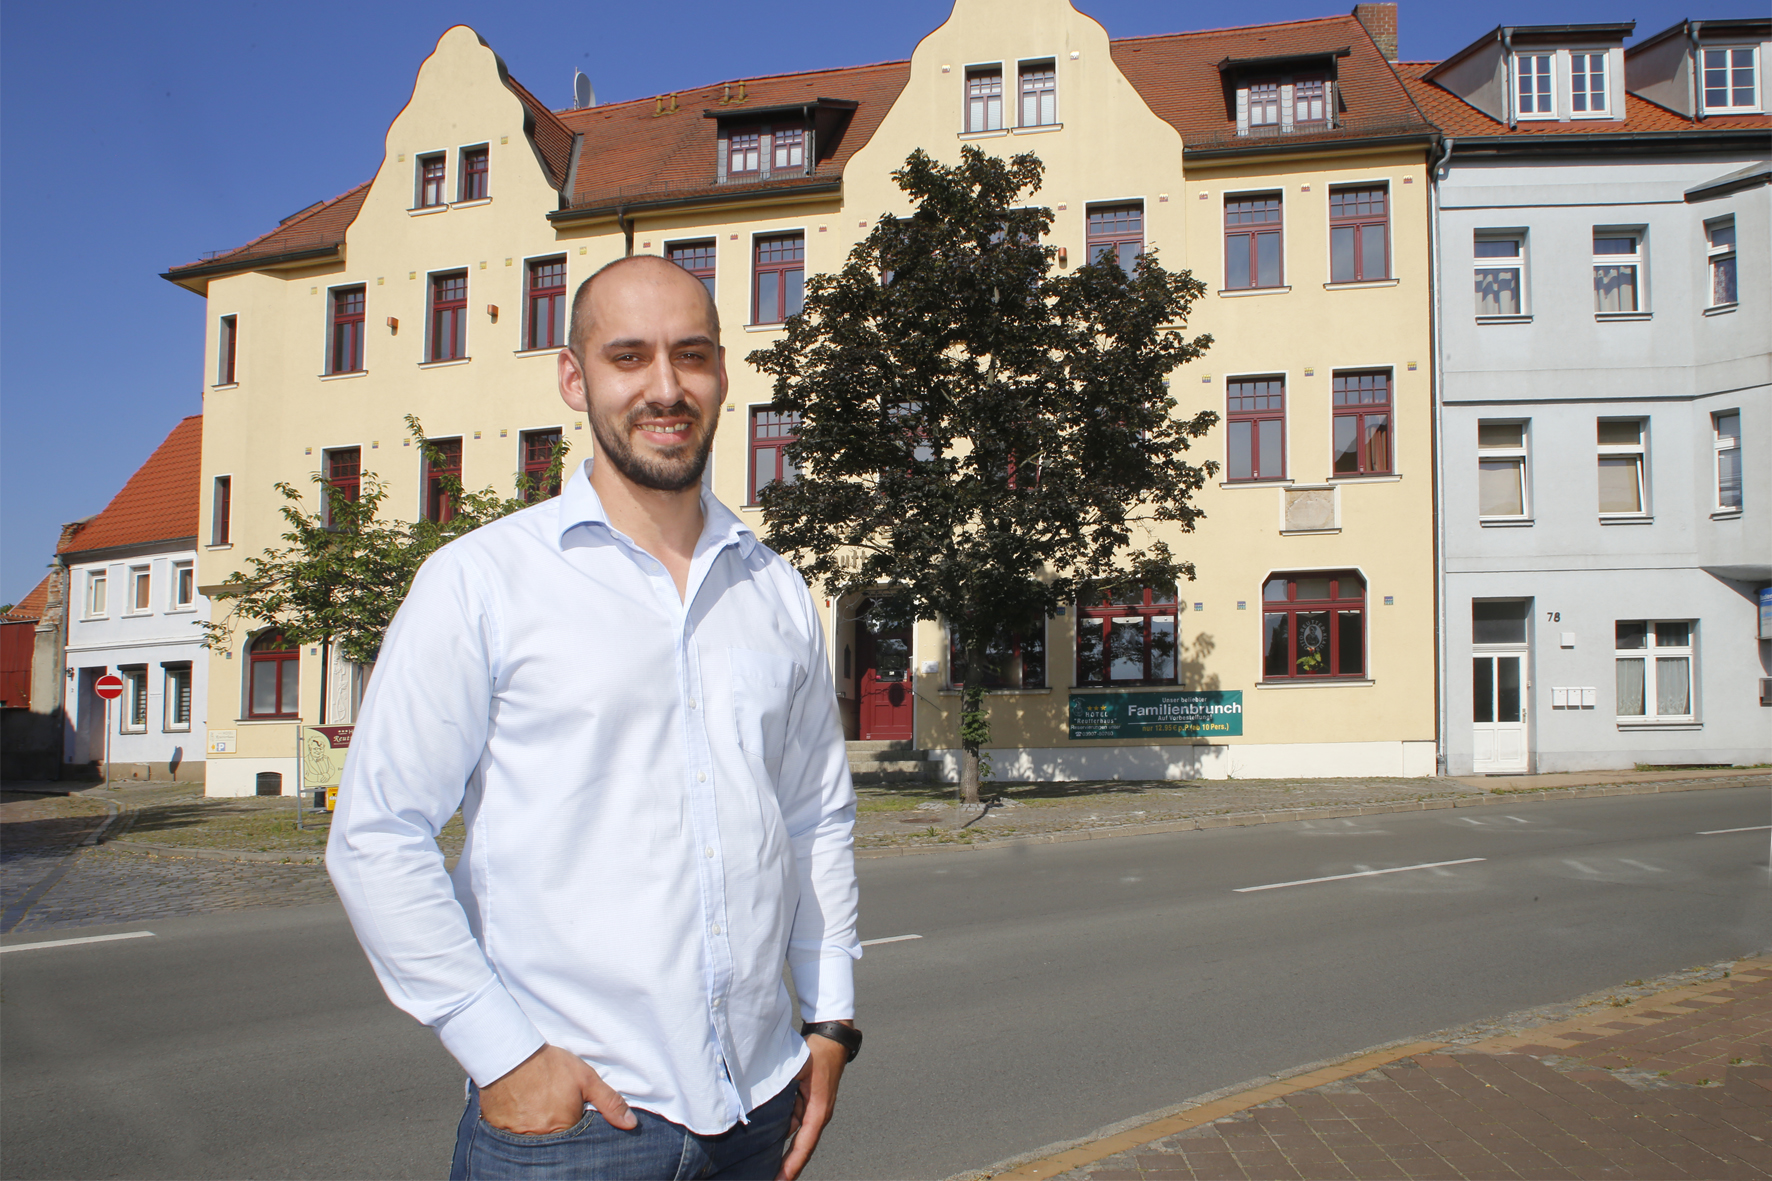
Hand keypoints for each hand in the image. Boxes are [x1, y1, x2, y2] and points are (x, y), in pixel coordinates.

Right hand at [477, 1044, 636, 1134]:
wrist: (511, 1053)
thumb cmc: (550, 1066)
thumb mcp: (586, 1079)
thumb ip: (609, 1102)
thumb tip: (631, 1124)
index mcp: (563, 1128)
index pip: (576, 1146)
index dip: (576, 1133)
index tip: (572, 1119)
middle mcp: (539, 1138)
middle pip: (554, 1145)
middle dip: (557, 1133)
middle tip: (552, 1113)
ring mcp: (517, 1137)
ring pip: (534, 1143)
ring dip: (538, 1131)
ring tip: (538, 1111)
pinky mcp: (499, 1131)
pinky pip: (512, 1139)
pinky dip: (519, 1130)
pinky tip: (522, 1113)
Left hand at [777, 1024, 849, 1180]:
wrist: (833, 1037)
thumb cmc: (819, 1051)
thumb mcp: (798, 1067)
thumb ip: (781, 1086)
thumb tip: (761, 1099)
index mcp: (818, 1110)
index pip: (804, 1144)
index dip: (792, 1165)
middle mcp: (818, 1114)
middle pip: (801, 1147)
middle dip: (786, 1166)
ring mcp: (814, 1109)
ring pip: (797, 1136)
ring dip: (784, 1150)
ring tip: (765, 1167)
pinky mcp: (809, 1103)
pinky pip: (795, 1123)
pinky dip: (783, 1132)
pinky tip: (766, 1140)